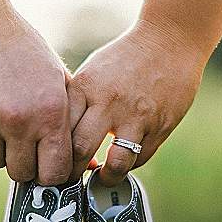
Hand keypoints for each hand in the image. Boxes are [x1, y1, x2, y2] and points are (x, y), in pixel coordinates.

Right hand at [0, 8, 72, 184]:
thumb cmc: (22, 49)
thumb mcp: (57, 78)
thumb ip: (69, 121)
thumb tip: (86, 164)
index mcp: (50, 112)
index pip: (54, 173)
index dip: (50, 173)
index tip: (44, 164)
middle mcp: (17, 121)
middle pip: (21, 173)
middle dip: (22, 160)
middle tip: (19, 137)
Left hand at [67, 19, 205, 185]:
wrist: (170, 41)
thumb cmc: (125, 57)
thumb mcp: (92, 73)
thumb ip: (77, 102)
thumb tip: (57, 137)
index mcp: (86, 87)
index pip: (60, 130)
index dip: (52, 153)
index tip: (52, 163)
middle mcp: (109, 103)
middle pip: (80, 150)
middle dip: (72, 173)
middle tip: (71, 180)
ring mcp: (137, 116)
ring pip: (115, 163)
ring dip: (106, 178)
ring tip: (101, 178)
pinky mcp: (160, 126)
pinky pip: (140, 158)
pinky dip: (129, 165)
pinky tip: (122, 161)